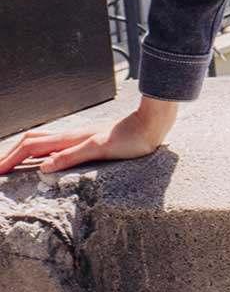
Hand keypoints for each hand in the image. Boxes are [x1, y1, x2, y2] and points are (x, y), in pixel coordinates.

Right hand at [0, 96, 181, 176]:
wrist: (153, 124)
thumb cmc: (132, 138)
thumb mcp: (101, 149)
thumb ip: (72, 156)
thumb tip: (41, 167)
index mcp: (69, 139)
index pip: (30, 147)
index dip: (10, 159)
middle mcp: (71, 136)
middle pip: (32, 142)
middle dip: (11, 154)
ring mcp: (79, 137)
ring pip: (43, 142)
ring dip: (24, 152)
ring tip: (12, 163)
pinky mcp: (90, 140)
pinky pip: (57, 146)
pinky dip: (41, 152)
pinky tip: (44, 159)